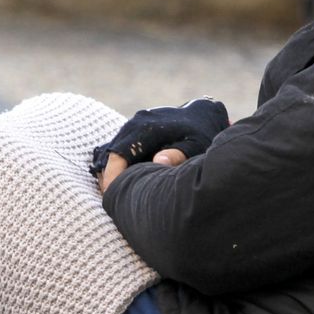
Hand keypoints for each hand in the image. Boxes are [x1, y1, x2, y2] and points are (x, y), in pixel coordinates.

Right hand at [89, 97, 228, 187]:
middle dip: (110, 175)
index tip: (111, 194)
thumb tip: (159, 162)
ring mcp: (135, 124)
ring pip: (116, 150)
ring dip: (115, 169)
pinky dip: (122, 163)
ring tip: (118, 192)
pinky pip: (122, 147)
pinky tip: (127, 179)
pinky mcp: (136, 128)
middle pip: (113, 153)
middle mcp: (136, 122)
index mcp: (147, 128)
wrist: (203, 115)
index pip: (119, 154)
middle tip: (113, 198)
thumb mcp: (194, 147)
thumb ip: (178, 155)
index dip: (112, 175)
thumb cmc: (200, 136)